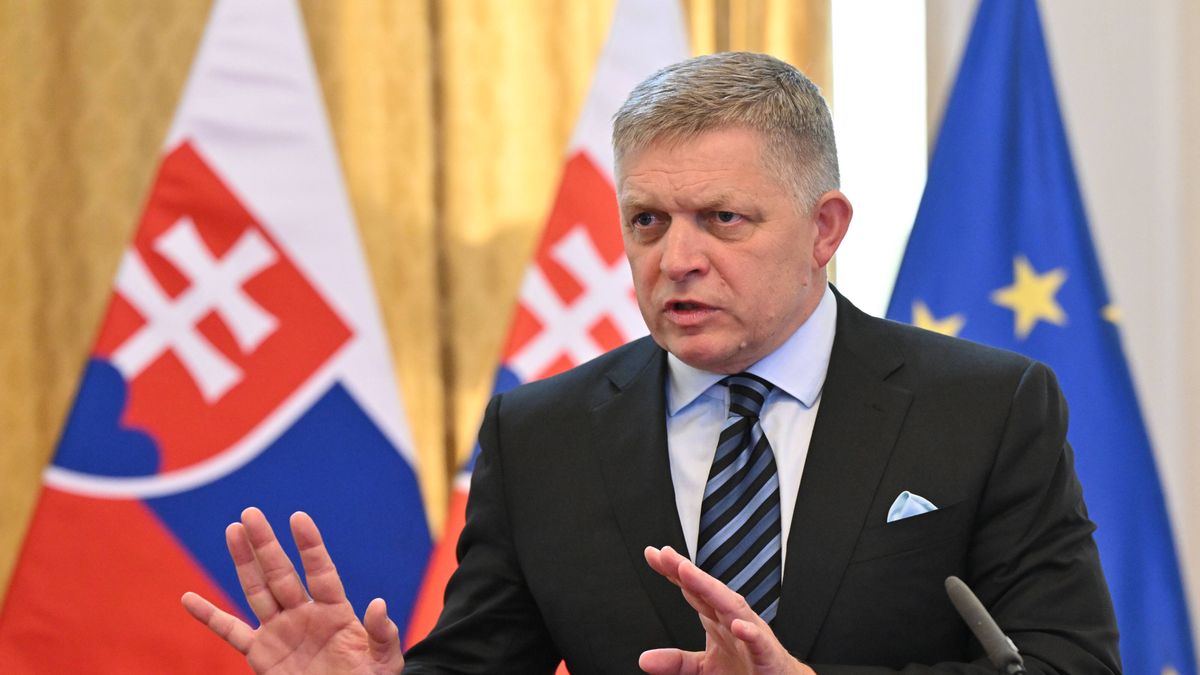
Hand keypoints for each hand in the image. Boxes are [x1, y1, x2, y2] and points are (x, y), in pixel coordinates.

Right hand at [181, 507, 403, 673]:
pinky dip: (209, 616)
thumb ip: (381, 632)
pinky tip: (188, 598)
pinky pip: (231, 632)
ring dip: (243, 563)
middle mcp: (304, 615)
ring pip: (256, 591)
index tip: (298, 518)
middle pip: (281, 574)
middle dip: (266, 544)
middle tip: (251, 513)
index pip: (320, 571)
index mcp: (335, 611)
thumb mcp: (385, 659)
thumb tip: (377, 603)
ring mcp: (280, 632)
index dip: (309, 546)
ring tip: (233, 530)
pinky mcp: (261, 654)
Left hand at [640, 546, 814, 674]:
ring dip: (711, 589)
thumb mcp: (703, 668)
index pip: (692, 590)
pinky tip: (738, 625)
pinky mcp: (766, 653)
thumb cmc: (745, 670)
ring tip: (688, 573)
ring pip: (731, 606)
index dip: (673, 572)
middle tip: (665, 554)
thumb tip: (645, 660)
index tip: (653, 555)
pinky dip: (750, 632)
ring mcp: (750, 634)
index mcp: (716, 619)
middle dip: (687, 571)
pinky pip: (758, 641)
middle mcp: (732, 620)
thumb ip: (676, 662)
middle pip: (707, 590)